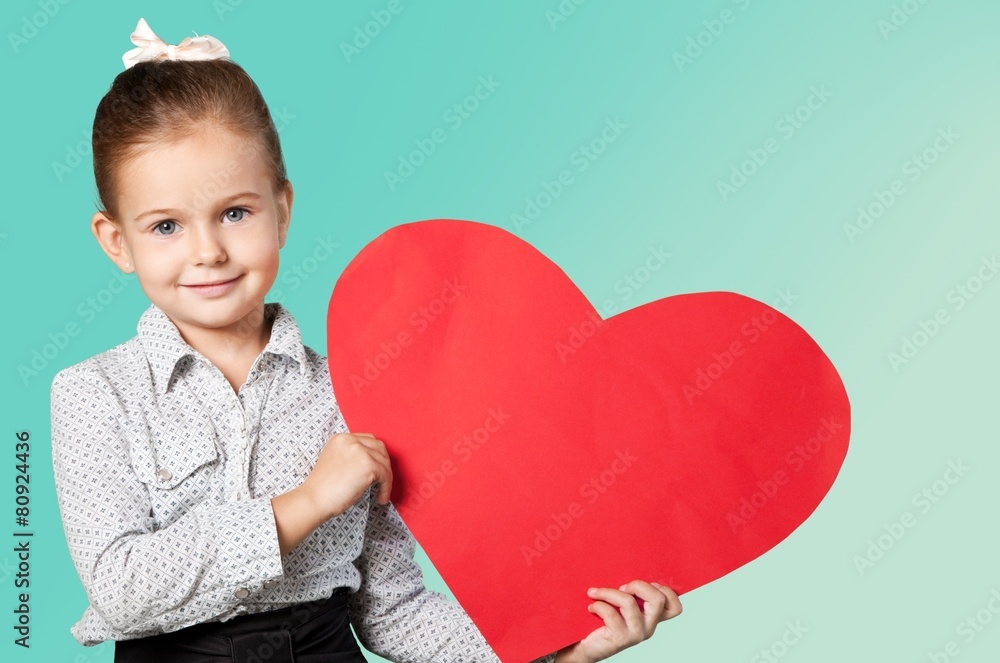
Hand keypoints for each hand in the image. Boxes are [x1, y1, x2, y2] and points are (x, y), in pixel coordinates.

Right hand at [299, 432, 392, 518]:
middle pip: (379, 447)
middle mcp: (350, 440)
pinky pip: (385, 475)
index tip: (377, 469)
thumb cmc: (323, 488)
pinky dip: (386, 488)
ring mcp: (360, 451)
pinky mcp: (368, 464)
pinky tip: (381, 499)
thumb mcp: (335, 461)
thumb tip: (372, 462)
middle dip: (384, 463)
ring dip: (386, 478)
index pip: (367, 440)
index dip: (375, 455)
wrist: (314, 499)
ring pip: (384, 462)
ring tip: (381, 493)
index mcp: (340, 438)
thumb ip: (350, 456)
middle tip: (382, 480)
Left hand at [554, 581, 681, 662]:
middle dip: (638, 585)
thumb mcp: (622, 606)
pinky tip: (592, 606)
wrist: (590, 647)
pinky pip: (611, 613)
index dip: (666, 591)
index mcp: (652, 619)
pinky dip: (599, 605)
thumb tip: (629, 563)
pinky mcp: (620, 638)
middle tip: (622, 586)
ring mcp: (636, 634)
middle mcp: (648, 627)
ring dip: (609, 592)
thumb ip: (631, 593)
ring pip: (629, 602)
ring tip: (596, 593)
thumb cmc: (605, 620)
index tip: (647, 584)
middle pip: (658, 599)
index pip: (676, 608)